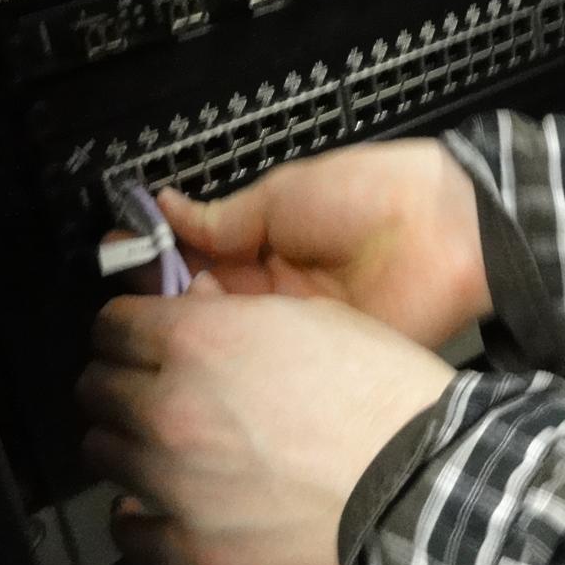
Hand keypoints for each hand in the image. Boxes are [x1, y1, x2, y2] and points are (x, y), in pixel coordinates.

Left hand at [77, 275, 454, 564]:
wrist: (419, 479)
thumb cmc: (378, 389)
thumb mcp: (311, 318)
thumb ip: (233, 315)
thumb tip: (192, 310)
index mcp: (196, 340)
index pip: (112, 325)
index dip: (127, 327)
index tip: (140, 337)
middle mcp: (168, 406)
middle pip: (94, 388)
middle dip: (119, 381)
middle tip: (150, 388)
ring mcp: (172, 481)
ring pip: (101, 453)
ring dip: (125, 444)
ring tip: (158, 448)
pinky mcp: (192, 545)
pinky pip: (129, 535)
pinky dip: (137, 521)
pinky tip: (156, 510)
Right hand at [158, 139, 490, 348]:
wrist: (445, 229)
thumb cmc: (371, 194)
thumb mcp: (284, 195)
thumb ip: (225, 219)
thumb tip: (168, 212)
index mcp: (265, 243)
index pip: (196, 258)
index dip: (157, 260)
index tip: (119, 257)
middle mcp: (274, 292)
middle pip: (203, 305)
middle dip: (162, 301)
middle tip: (127, 296)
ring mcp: (294, 332)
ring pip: (227, 342)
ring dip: (192, 333)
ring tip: (156, 323)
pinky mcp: (317, 364)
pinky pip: (267, 370)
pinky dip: (234, 364)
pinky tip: (204, 353)